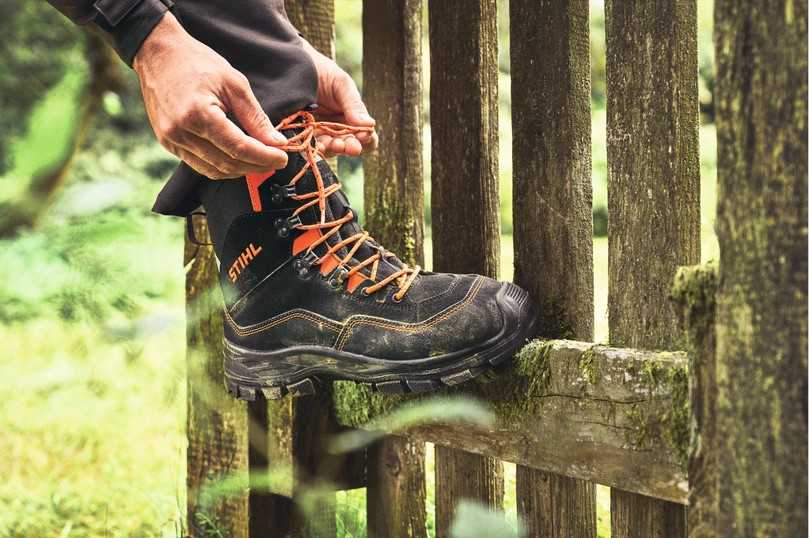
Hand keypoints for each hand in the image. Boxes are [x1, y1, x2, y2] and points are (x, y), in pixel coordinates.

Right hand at [133, 13, 287, 178]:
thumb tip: (276, 142)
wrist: (157, 54)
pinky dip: (222, 166)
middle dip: (256, 165)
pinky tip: (237, 159)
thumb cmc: (196, 63)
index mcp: (198, 114)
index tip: (282, 158)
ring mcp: (171, 140)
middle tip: (275, 161)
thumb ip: (255, 117)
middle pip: (227, 163)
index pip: (239, 148)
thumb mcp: (234, 84)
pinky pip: (199, 165)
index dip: (264, 157)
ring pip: (213, 170)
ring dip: (240, 170)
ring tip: (260, 161)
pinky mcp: (167, 143)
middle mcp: (180, 132)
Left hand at [302, 41, 378, 157]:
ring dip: (332, 149)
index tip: (363, 135)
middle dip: (348, 147)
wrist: (292, 63)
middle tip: (344, 144)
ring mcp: (319, 134)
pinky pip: (309, 147)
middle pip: (348, 146)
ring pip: (330, 149)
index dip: (367, 139)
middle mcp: (337, 129)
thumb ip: (354, 104)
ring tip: (330, 144)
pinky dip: (313, 148)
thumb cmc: (321, 72)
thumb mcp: (340, 84)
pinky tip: (315, 145)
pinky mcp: (301, 135)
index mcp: (352, 118)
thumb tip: (370, 125)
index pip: (366, 136)